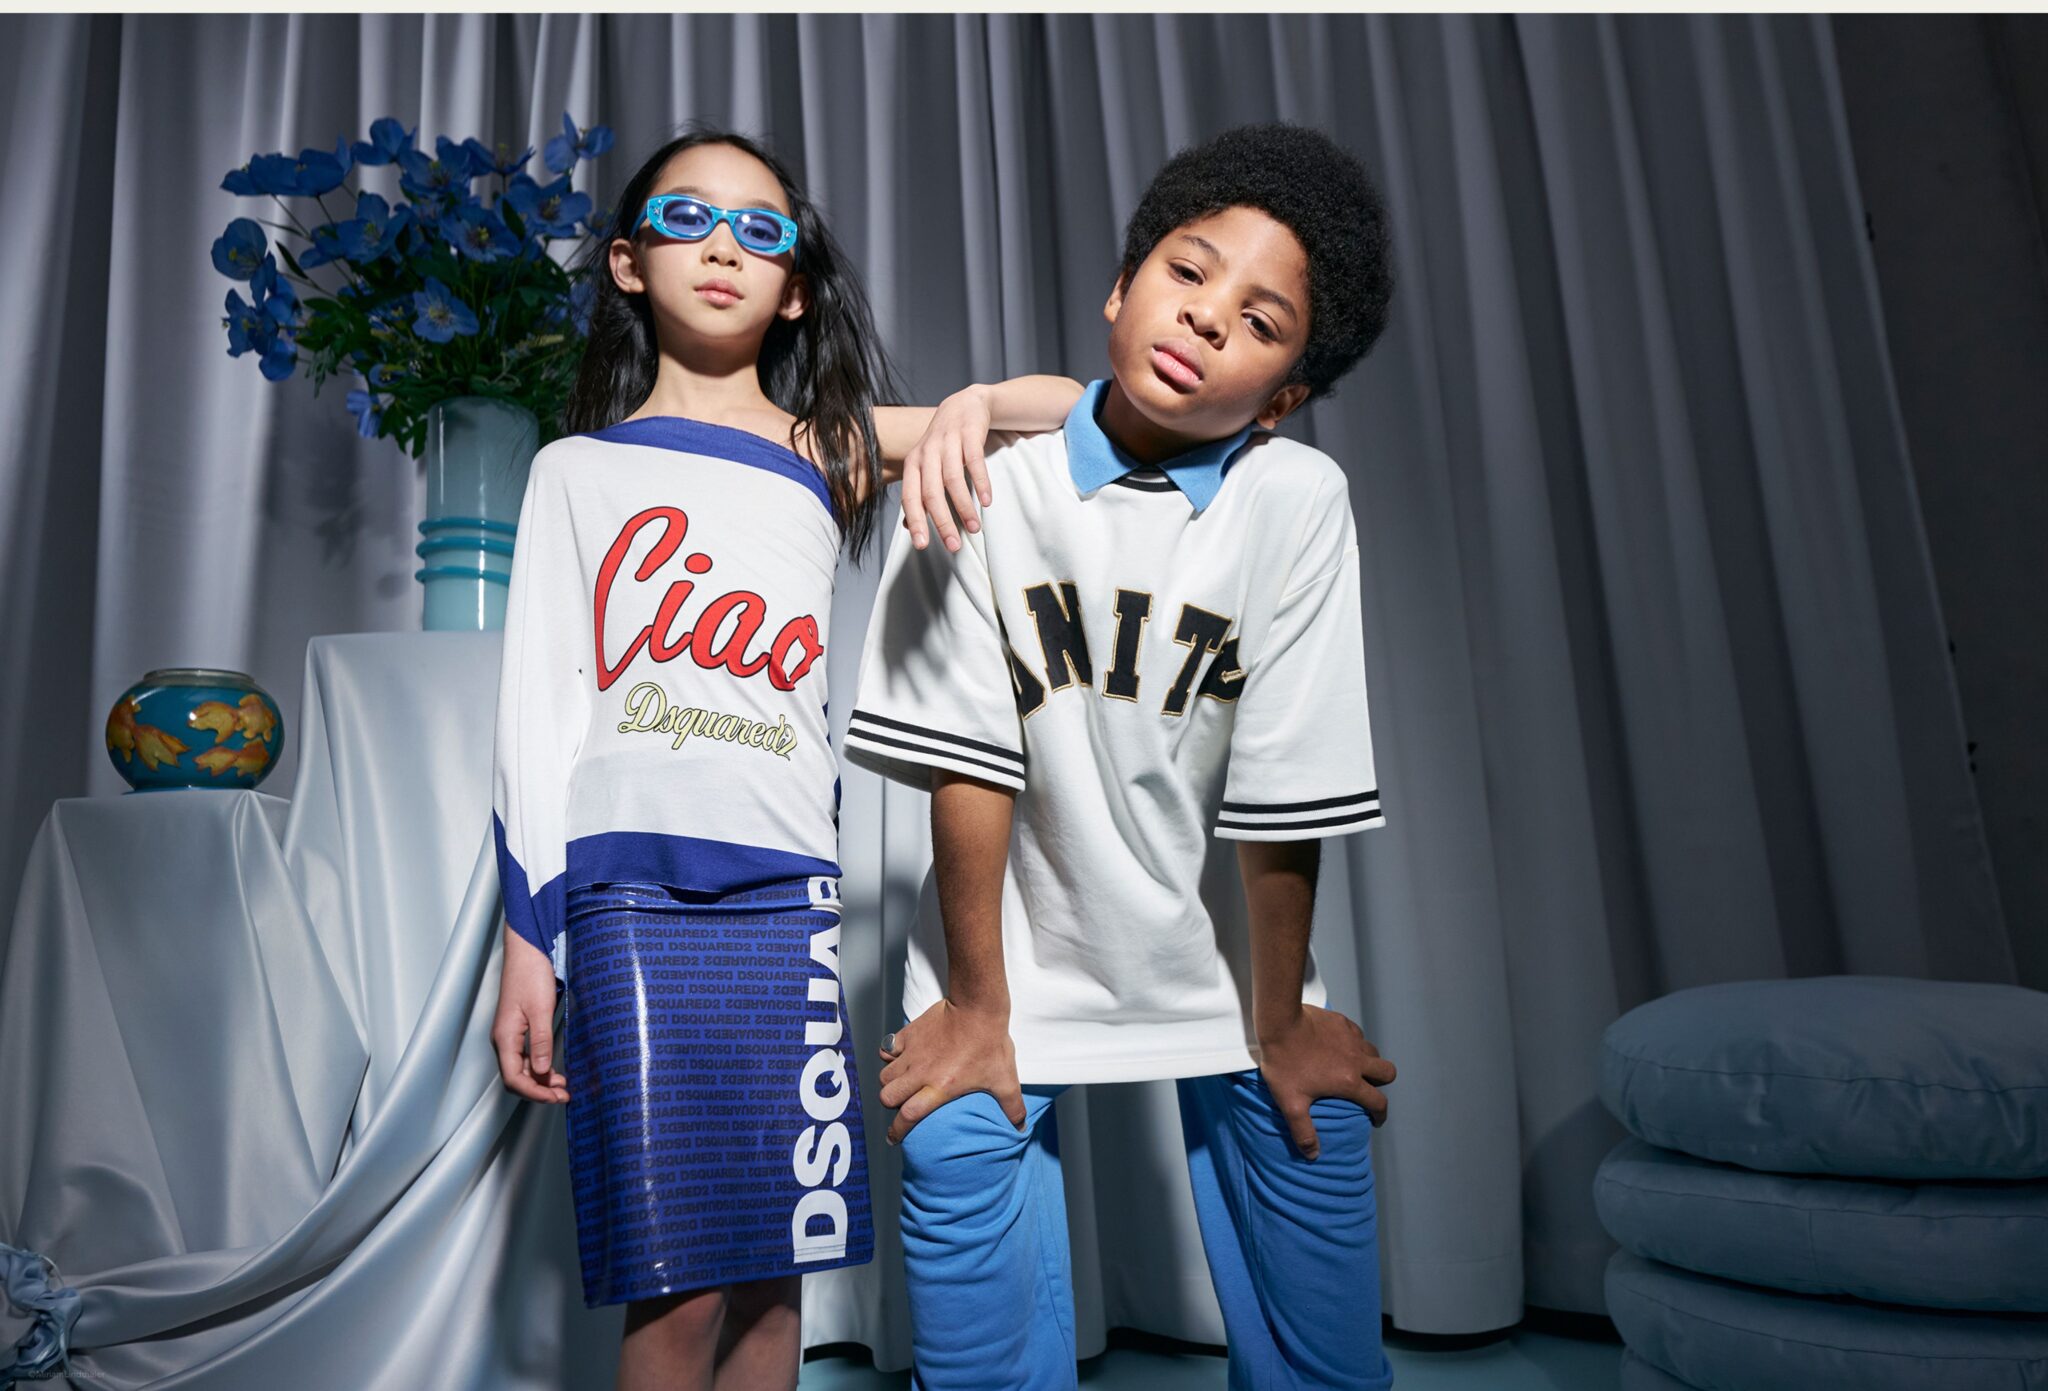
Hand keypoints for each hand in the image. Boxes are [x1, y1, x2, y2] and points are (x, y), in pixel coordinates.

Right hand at [493, 927, 568, 1103]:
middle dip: (539, 1091)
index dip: (534, 1093)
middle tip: (564, 1096)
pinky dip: (540, 1067)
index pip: (514, 1079)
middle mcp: (504, 1039)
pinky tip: (555, 1070)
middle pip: (516, 1078)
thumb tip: (542, 1072)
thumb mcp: (540, 1009)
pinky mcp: (520, 1028)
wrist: (528, 950)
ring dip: (541, 1081)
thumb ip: (540, 1041)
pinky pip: (527, 1056)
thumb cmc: (531, 974)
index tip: (556, 1098)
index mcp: (505, 1037)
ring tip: (563, 1087)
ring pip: (522, 1069)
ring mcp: (511, 1034)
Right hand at [876, 997, 1025, 1143]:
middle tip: (903, 1102)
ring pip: (885, 1075)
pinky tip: (901, 1056)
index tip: (893, 1139)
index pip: (908, 1116)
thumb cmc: (991, 1043)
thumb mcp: (1005, 1080)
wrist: (978, 1007)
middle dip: (892, 1104)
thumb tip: (1020, 1129)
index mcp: (940, 1088)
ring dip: (891, 1082)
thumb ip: (1012, 1107)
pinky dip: (890, 1055)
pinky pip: (887, 1048)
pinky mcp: (909, 1034)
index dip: (897, 1131)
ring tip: (903, 1082)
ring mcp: (912, 1052)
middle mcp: (921, 1073)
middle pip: (888, 1096)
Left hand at [901, 385, 995, 552]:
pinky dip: (981, 482)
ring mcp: (947, 442)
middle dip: (942, 522)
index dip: (915, 521)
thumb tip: (908, 527)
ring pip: (952, 480)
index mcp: (913, 464)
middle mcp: (926, 453)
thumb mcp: (926, 466)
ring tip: (974, 528)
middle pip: (931, 492)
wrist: (964, 405)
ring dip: (964, 507)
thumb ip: (918, 494)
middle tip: (954, 545)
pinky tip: (987, 501)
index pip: (910, 497)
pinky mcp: (969, 434)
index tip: (922, 545)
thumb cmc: (944, 444)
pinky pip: (974, 461)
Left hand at [1255, 1004, 1395, 1158]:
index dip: (1380, 1115)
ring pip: (1373, 1051)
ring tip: (1353, 1067)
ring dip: (1369, 1061)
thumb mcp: (1290, 1103)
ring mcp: (1351, 1038)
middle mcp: (1357, 1060)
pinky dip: (1354, 1043)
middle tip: (1367, 1088)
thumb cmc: (1284, 1063)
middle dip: (1382, 1083)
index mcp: (1349, 1081)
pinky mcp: (1342, 1022)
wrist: (1280, 1022)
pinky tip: (1338, 1045)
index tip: (1375, 1119)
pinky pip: (1357, 1034)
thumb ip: (1303, 1131)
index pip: (1378, 1102)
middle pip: (1388, 1072)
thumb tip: (1313, 1155)